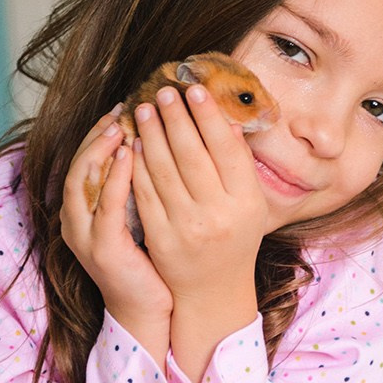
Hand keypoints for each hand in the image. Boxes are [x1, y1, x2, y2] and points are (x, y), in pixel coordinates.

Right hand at [60, 112, 172, 361]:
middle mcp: (77, 222)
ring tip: (122, 124)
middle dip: (97, 135)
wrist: (148, 311)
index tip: (121, 109)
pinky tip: (131, 156)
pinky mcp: (104, 250)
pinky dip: (115, 179)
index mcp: (84, 214)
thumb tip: (154, 143)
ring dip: (102, 149)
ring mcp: (86, 237)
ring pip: (84, 182)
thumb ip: (139, 186)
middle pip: (78, 166)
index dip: (98, 134)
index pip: (84, 163)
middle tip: (121, 109)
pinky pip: (106, 207)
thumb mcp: (140, 217)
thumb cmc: (150, 263)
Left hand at [130, 85, 266, 381]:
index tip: (196, 90)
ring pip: (164, 170)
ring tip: (144, 109)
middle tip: (163, 91)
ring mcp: (188, 227)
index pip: (227, 149)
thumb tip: (225, 120)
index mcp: (247, 203)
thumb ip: (239, 166)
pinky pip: (145, 193)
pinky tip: (134, 143)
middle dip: (175, 118)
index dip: (209, 116)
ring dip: (151, 134)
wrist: (213, 291)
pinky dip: (138, 164)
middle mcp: (220, 215)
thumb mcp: (249, 205)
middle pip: (193, 154)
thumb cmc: (234, 239)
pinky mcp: (161, 237)